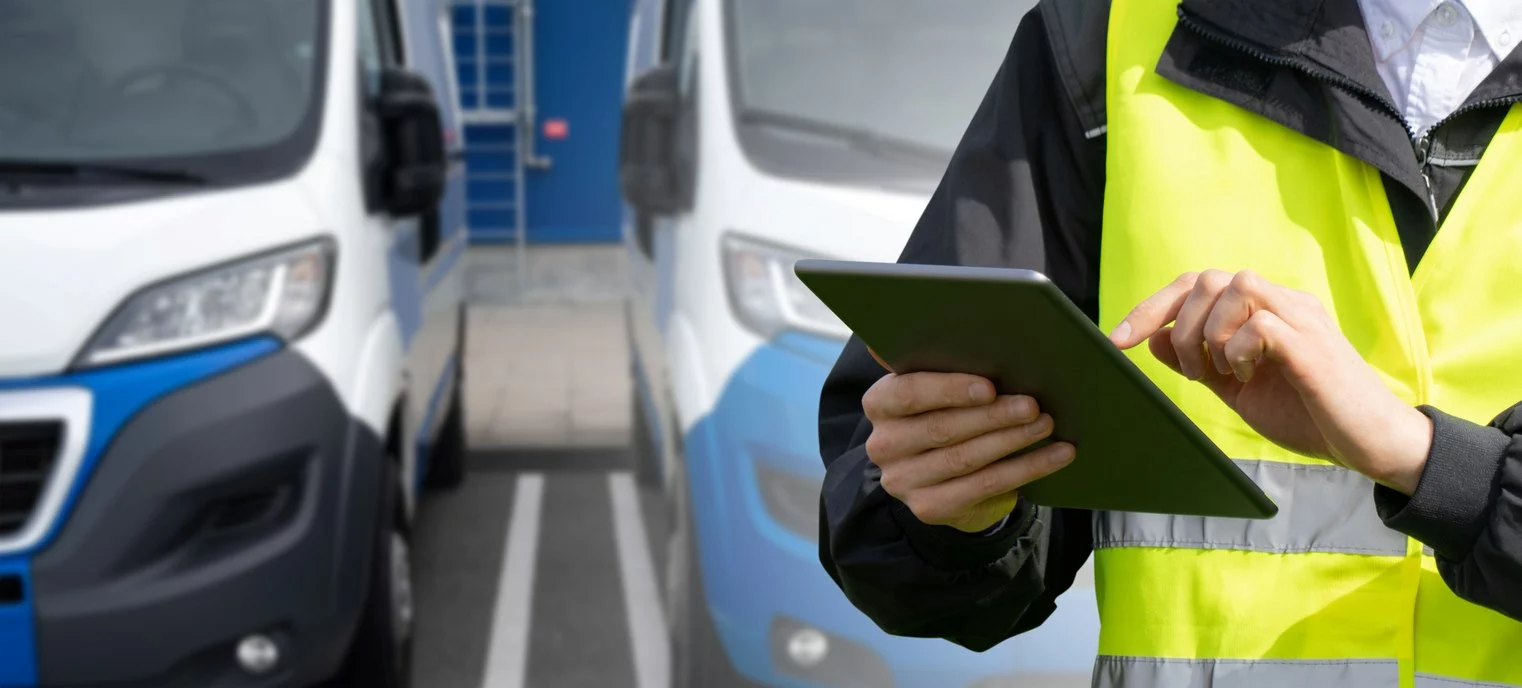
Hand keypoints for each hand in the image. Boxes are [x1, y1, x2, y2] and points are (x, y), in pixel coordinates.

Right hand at [862, 368, 1074, 532]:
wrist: (942, 476)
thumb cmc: (947, 413)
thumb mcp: (938, 390)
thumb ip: (945, 367)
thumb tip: (989, 341)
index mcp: (880, 404)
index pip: (907, 394)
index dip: (949, 390)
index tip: (990, 386)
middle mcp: (883, 445)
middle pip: (941, 429)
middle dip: (992, 416)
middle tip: (1032, 405)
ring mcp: (903, 481)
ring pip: (965, 459)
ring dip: (1012, 440)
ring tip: (1046, 424)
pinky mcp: (929, 508)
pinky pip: (985, 486)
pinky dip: (1027, 468)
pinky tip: (1056, 454)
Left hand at [1109, 270, 1431, 493]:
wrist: (1369, 444)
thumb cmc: (1309, 414)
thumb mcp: (1238, 388)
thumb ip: (1200, 361)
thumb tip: (1155, 338)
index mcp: (1264, 310)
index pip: (1199, 284)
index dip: (1152, 307)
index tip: (1117, 340)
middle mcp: (1283, 303)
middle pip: (1208, 278)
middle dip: (1177, 322)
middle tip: (1191, 371)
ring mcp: (1301, 318)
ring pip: (1234, 286)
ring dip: (1207, 333)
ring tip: (1219, 372)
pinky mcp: (1312, 344)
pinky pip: (1259, 322)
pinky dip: (1237, 348)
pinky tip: (1247, 374)